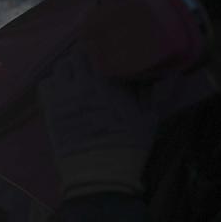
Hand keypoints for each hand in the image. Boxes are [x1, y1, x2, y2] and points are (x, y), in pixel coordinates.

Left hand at [39, 47, 153, 198]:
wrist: (99, 170)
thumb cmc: (128, 144)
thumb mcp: (150, 117)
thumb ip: (158, 92)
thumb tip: (175, 75)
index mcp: (110, 82)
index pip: (99, 51)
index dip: (100, 50)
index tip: (105, 54)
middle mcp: (85, 83)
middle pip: (77, 56)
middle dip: (83, 59)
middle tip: (89, 67)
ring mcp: (64, 95)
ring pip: (60, 67)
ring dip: (67, 70)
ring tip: (75, 78)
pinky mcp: (50, 109)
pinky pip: (45, 84)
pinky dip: (52, 83)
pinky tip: (61, 91)